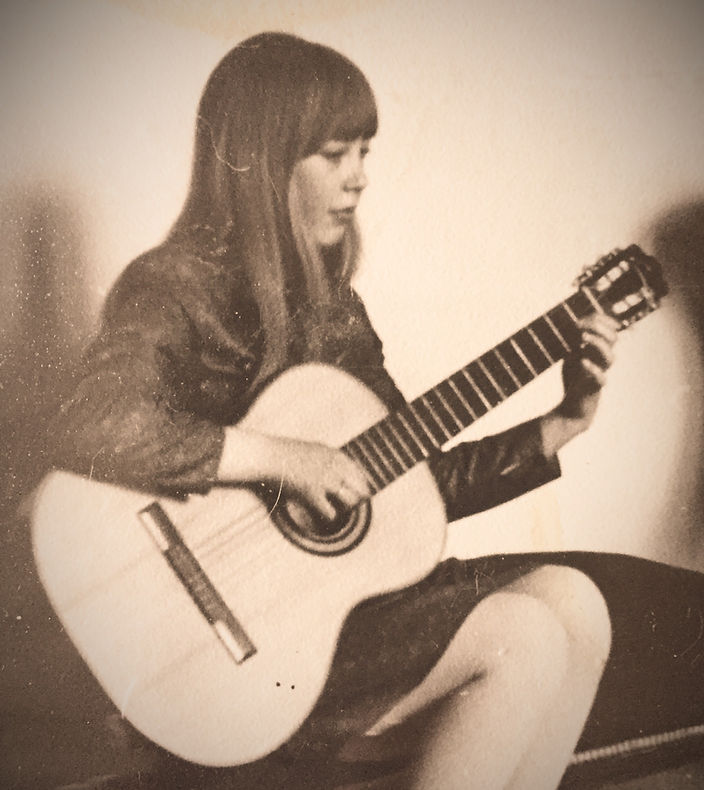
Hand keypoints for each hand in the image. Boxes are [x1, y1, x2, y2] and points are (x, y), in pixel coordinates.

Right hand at [266, 436, 370, 520]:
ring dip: (346, 509)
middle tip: (351, 506)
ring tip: (339, 512)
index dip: (361, 487)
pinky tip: (324, 516)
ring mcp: (325, 480)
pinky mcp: (312, 493)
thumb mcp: (315, 449)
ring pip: (350, 501)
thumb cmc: (288, 453)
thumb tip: (343, 471)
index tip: (359, 494)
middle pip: (360, 489)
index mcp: (336, 455)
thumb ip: (331, 460)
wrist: (268, 455)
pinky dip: (329, 517)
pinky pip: (331, 513)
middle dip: (358, 499)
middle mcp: (335, 467)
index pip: (360, 474)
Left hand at [556, 313, 619, 430]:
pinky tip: (582, 361)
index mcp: (598, 349)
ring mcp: (600, 373)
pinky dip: (593, 369)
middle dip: (599, 328)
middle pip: (613, 339)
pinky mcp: (595, 388)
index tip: (578, 319)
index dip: (598, 320)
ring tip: (583, 337)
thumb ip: (574, 340)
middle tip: (580, 326)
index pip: (608, 329)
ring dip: (598, 344)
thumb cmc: (574, 379)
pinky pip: (602, 378)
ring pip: (611, 357)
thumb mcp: (570, 354)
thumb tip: (571, 320)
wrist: (571, 408)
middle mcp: (601, 360)